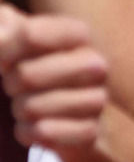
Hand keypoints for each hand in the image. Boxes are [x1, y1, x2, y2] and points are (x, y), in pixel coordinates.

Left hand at [0, 3, 108, 148]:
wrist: (66, 112)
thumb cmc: (36, 68)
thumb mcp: (18, 40)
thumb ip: (5, 28)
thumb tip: (3, 35)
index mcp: (78, 35)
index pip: (30, 35)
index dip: (5, 49)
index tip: (5, 56)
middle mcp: (96, 64)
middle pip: (26, 75)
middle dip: (11, 84)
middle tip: (15, 84)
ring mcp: (97, 100)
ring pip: (34, 108)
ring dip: (21, 111)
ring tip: (26, 106)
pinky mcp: (92, 132)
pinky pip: (45, 133)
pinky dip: (31, 133)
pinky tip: (34, 126)